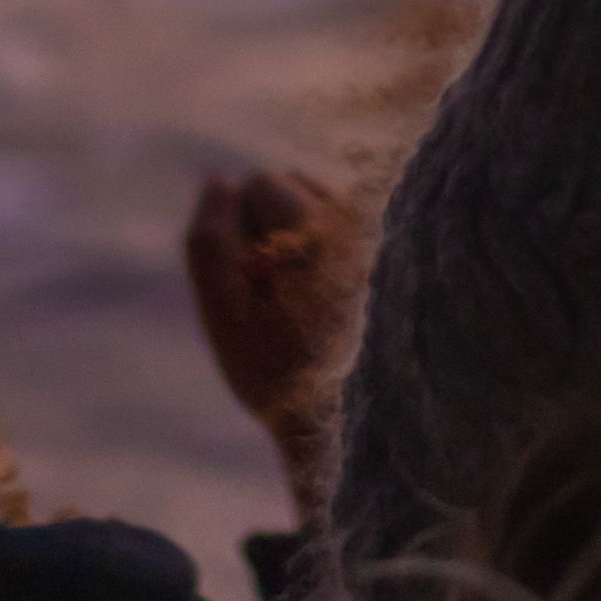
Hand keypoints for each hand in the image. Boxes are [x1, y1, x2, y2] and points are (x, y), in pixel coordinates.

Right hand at [182, 167, 359, 484]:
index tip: (256, 286)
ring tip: (304, 298)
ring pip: (315, 201)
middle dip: (272, 226)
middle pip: (291, 184)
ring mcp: (379, 235)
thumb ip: (211, 244)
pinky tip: (329, 295)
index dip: (241, 234)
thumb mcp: (224, 317)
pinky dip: (325, 248)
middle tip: (278, 296)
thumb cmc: (281, 371)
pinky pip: (340, 223)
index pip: (258, 183)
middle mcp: (360, 224)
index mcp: (319, 234)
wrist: (351, 418)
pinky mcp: (390, 249)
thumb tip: (218, 182)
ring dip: (299, 236)